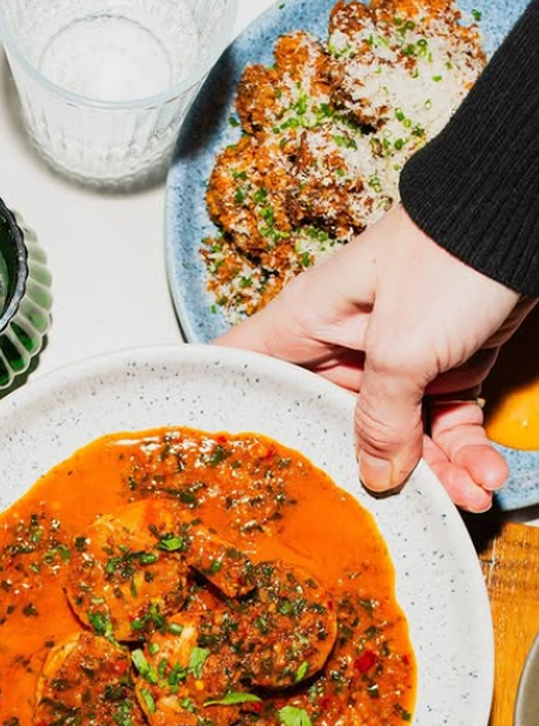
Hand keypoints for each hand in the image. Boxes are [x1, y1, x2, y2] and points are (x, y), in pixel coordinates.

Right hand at [215, 205, 535, 511]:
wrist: (526, 212)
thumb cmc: (451, 252)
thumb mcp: (403, 346)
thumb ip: (382, 418)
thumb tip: (377, 474)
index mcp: (306, 325)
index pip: (240, 367)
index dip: (225, 411)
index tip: (219, 464)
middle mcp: (341, 345)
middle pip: (328, 426)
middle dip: (360, 473)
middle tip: (379, 512)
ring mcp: (394, 358)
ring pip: (398, 435)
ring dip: (434, 473)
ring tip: (465, 498)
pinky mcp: (442, 364)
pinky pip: (445, 424)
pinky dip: (467, 452)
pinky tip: (484, 475)